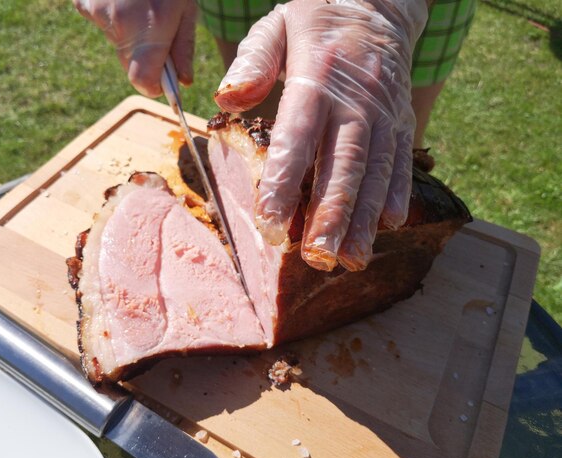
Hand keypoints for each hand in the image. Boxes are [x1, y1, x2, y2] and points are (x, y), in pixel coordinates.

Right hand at [73, 0, 196, 96]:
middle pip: (129, 64)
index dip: (155, 84)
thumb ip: (183, 49)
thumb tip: (184, 82)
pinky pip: (100, 21)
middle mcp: (120, 26)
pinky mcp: (83, 2)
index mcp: (150, 32)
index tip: (165, 78)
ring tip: (141, 3)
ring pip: (116, 42)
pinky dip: (112, 14)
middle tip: (159, 28)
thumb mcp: (187, 10)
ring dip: (129, 33)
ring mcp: (98, 12)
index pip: (143, 82)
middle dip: (145, 57)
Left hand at [215, 0, 427, 270]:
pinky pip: (402, 159)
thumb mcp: (276, 24)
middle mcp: (354, 99)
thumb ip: (253, 60)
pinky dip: (397, 192)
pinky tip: (390, 224)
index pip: (297, 137)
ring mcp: (382, 111)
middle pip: (342, 165)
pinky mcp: (401, 119)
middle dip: (330, 215)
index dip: (284, 183)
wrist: (379, 1)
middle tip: (317, 258)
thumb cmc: (316, 18)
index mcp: (315, 76)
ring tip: (352, 258)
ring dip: (363, 218)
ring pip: (375, 171)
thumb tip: (229, 98)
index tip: (272, 225)